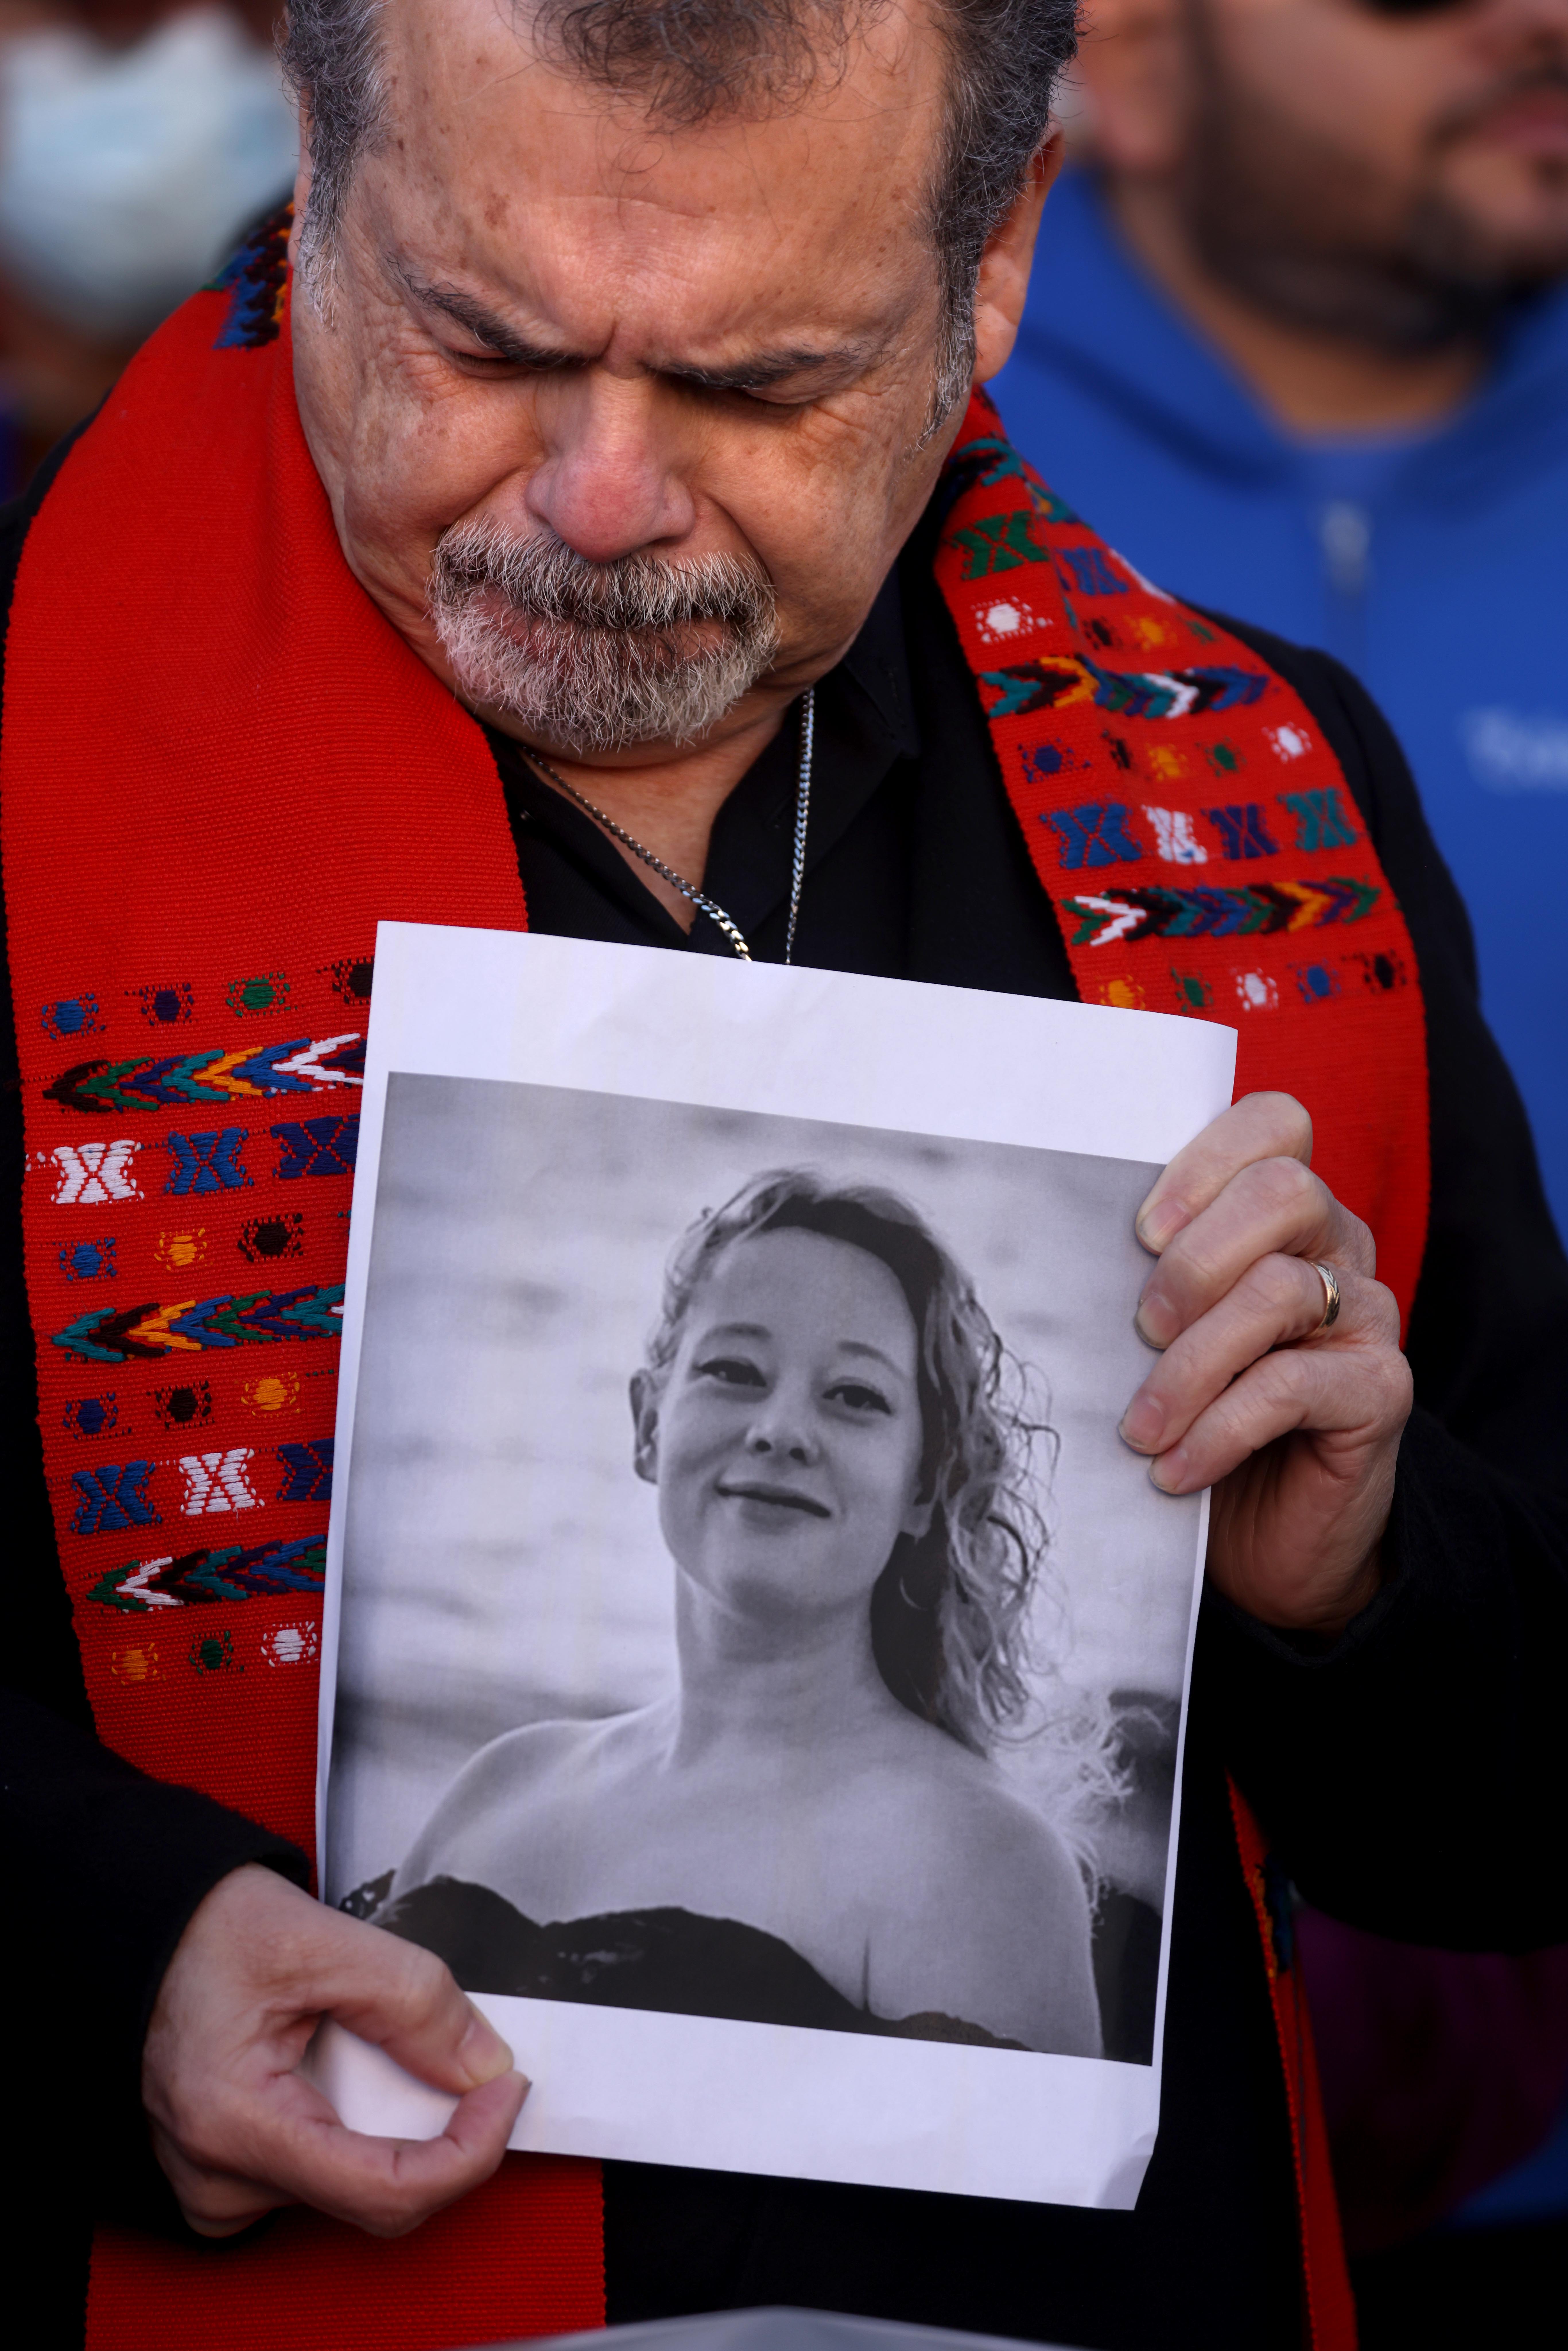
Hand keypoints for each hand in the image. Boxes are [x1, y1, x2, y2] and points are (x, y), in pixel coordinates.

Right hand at [143, 1863, 527, 2238]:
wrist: (149, 1929)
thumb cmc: (207, 1931)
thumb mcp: (322, 1940)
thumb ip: (414, 2002)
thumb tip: (482, 2064)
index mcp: (233, 2124)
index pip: (383, 2191)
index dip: (468, 2151)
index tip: (505, 2093)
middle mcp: (219, 2177)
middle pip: (375, 2192)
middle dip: (442, 2132)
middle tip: (472, 2062)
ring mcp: (220, 2184)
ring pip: (354, 2183)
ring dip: (398, 2123)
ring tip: (384, 2045)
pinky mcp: (232, 2174)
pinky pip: (325, 2171)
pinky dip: (364, 2126)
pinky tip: (352, 2069)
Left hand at [1119, 1092, 1412, 1635]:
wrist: (1269, 1533)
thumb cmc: (1201, 1413)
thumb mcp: (1165, 1335)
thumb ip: (1143, 1280)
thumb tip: (1061, 1258)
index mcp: (1288, 1211)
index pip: (1274, 1125)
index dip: (1205, 1162)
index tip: (1142, 1232)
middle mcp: (1338, 1247)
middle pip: (1284, 1192)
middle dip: (1196, 1260)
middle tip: (1140, 1329)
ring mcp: (1368, 1317)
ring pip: (1279, 1291)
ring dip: (1190, 1365)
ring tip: (1140, 1427)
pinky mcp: (1381, 1390)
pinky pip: (1292, 1385)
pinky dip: (1219, 1429)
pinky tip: (1176, 1469)